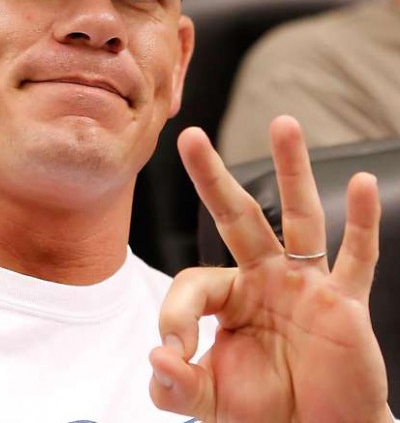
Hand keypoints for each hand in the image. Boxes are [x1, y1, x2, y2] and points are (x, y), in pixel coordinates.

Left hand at [149, 116, 389, 421]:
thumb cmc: (265, 412)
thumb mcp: (209, 400)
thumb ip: (176, 383)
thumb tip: (156, 357)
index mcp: (230, 297)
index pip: (195, 281)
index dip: (177, 313)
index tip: (174, 350)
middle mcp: (265, 278)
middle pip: (236, 217)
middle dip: (213, 178)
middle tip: (191, 137)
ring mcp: (305, 284)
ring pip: (298, 218)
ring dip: (291, 170)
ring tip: (283, 124)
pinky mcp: (343, 302)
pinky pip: (357, 257)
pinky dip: (362, 222)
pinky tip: (362, 183)